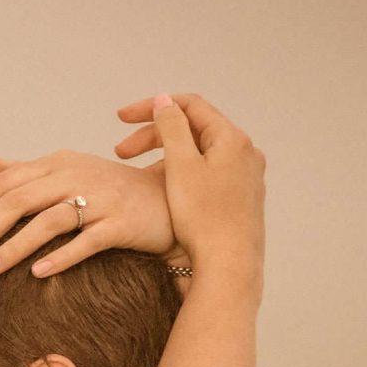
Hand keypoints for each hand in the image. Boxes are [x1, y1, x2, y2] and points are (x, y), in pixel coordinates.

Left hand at [0, 150, 175, 281]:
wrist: (168, 199)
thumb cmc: (108, 191)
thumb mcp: (63, 173)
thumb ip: (18, 170)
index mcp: (57, 162)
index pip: (4, 184)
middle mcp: (77, 175)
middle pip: (19, 201)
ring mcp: (102, 198)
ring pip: (48, 221)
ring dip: (12, 249)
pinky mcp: (122, 223)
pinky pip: (87, 241)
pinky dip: (60, 257)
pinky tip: (37, 274)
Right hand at [111, 92, 264, 288]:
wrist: (229, 264)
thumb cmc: (203, 218)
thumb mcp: (180, 166)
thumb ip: (172, 128)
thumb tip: (165, 101)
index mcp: (232, 139)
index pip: (189, 106)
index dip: (151, 107)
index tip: (120, 119)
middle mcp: (245, 152)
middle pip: (193, 129)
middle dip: (154, 135)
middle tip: (121, 152)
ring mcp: (246, 175)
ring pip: (200, 152)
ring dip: (166, 154)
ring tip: (139, 172)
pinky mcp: (241, 197)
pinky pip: (209, 172)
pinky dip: (183, 172)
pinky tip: (165, 190)